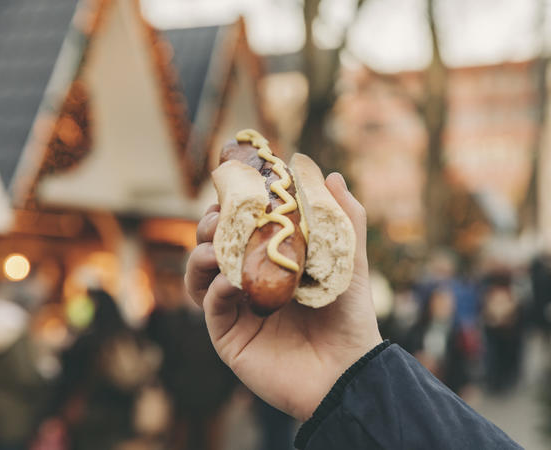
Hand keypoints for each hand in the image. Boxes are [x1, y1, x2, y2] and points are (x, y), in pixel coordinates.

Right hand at [185, 172, 381, 420]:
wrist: (347, 369)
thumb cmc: (350, 315)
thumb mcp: (349, 260)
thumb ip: (343, 217)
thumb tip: (330, 174)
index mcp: (274, 260)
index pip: (244, 224)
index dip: (236, 203)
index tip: (238, 184)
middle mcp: (251, 280)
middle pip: (215, 243)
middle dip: (212, 223)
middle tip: (220, 215)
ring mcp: (238, 308)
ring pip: (201, 271)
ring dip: (202, 251)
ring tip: (216, 244)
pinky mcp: (229, 336)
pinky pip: (210, 304)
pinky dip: (216, 286)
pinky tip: (234, 281)